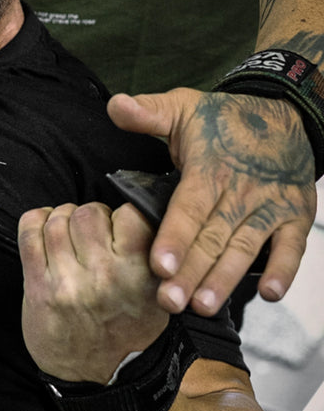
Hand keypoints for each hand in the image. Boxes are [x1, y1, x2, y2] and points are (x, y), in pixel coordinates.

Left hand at [18, 201, 168, 384]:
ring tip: (68, 236)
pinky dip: (34, 222)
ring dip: (61, 220)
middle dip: (90, 217)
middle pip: (88, 214)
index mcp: (141, 275)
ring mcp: (67, 282)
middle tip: (90, 234)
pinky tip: (43, 230)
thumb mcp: (159, 295)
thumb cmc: (129, 331)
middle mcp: (104, 276)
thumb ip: (149, 254)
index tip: (118, 227)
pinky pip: (28, 235)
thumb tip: (135, 210)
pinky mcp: (37, 288)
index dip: (122, 216)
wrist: (100, 377)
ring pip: (57, 221)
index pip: (131, 214)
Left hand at [108, 87, 317, 313]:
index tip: (159, 265)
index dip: (175, 236)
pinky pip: (291, 247)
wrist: (284, 115)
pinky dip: (283, 270)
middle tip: (170, 301)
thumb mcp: (183, 108)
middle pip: (213, 236)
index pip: (189, 207)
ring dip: (225, 278)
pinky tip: (269, 294)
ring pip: (245, 247)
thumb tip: (116, 105)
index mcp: (209, 169)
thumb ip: (148, 112)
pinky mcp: (294, 217)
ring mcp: (270, 207)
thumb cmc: (223, 119)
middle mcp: (241, 191)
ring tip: (204, 305)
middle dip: (191, 272)